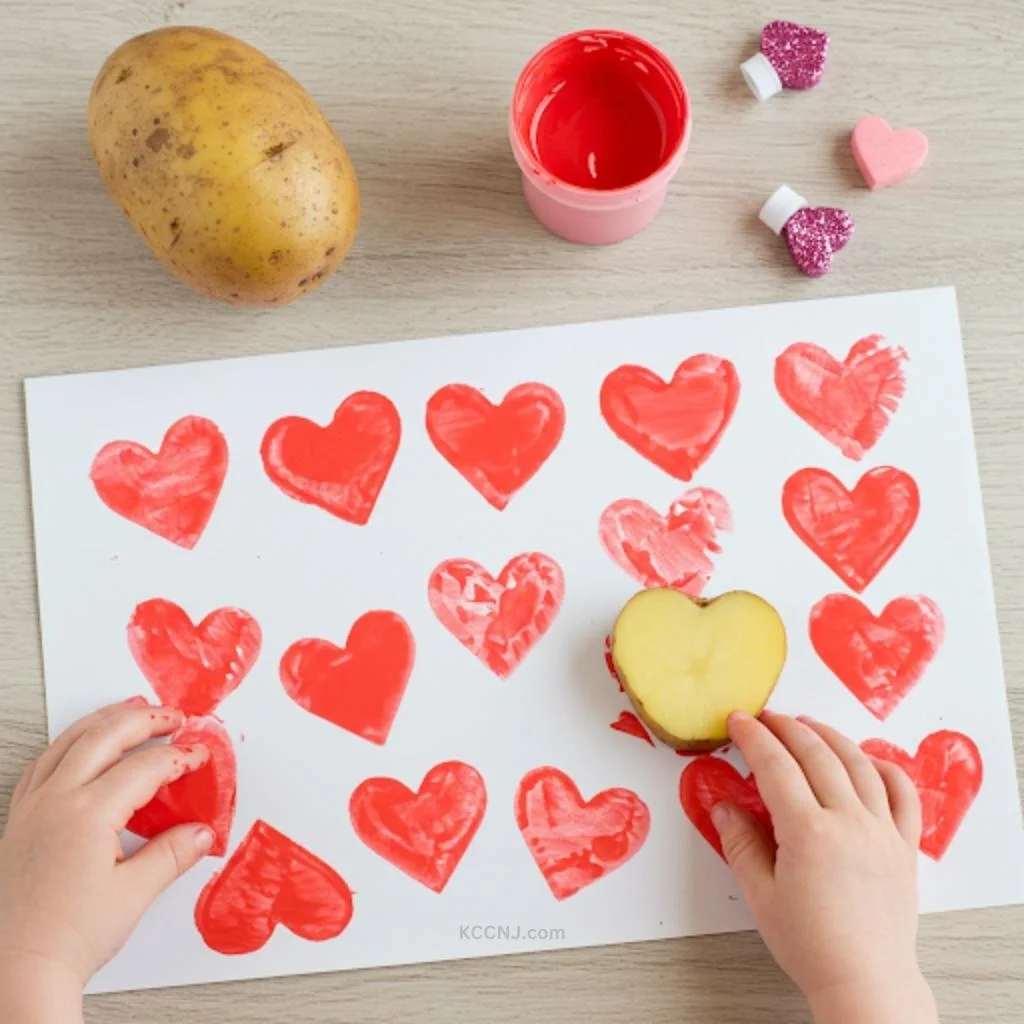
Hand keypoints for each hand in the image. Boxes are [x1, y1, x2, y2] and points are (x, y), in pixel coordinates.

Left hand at [0, 700, 211, 1018]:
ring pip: (69, 741)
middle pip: (106, 736)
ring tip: (130, 710)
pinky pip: (42, 764)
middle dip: (146, 720)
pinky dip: (68, 744)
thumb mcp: (134, 894)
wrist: (16, 970)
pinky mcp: (17, 822)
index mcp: (87, 813)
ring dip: (104, 720)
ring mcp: (31, 808)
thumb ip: (172, 854)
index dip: (179, 757)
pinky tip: (78, 746)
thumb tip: (199, 832)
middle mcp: (55, 801)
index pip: (145, 767)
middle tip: (173, 717)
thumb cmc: (66, 937)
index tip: (199, 756)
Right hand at [712, 711, 937, 1023]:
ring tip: (808, 725)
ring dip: (830, 736)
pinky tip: (866, 757)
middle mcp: (849, 822)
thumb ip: (740, 844)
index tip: (739, 720)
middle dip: (786, 727)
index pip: (775, 765)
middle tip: (767, 717)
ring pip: (858, 764)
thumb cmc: (810, 945)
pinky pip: (902, 793)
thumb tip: (724, 807)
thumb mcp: (760, 894)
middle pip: (816, 754)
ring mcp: (881, 831)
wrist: (864, 981)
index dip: (754, 737)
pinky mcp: (904, 845)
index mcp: (808, 832)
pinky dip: (884, 767)